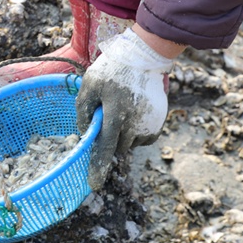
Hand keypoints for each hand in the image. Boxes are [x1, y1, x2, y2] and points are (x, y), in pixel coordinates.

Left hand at [75, 28, 172, 189]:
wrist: (144, 58)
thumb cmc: (112, 70)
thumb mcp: (89, 84)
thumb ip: (83, 110)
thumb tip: (85, 134)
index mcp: (115, 112)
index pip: (106, 146)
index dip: (98, 166)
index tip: (94, 185)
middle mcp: (135, 122)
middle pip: (118, 147)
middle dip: (110, 141)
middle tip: (107, 120)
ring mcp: (149, 124)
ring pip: (131, 144)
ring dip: (123, 136)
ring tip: (122, 110)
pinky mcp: (159, 123)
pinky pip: (143, 139)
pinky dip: (136, 132)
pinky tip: (133, 113)